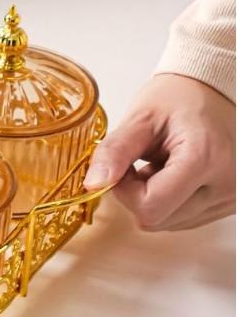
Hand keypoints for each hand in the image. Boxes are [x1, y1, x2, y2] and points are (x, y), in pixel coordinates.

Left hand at [84, 73, 234, 231]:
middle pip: (158, 219)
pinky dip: (169, 201)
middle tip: (140, 162)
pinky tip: (173, 175)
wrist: (211, 93)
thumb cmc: (177, 99)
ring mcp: (232, 198)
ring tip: (161, 166)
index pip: (150, 206)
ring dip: (153, 199)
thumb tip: (94, 184)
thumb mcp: (140, 118)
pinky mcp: (229, 204)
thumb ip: (115, 151)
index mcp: (204, 159)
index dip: (125, 190)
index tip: (123, 166)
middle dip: (137, 194)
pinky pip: (183, 219)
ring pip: (169, 223)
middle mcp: (226, 185)